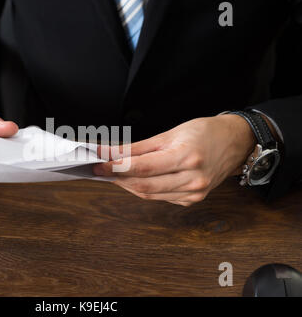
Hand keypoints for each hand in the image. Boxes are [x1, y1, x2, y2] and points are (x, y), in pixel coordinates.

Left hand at [93, 115, 256, 205]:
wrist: (234, 143)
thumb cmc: (204, 133)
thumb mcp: (170, 133)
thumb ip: (138, 147)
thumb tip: (111, 153)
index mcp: (187, 157)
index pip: (142, 167)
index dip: (115, 167)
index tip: (97, 163)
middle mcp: (192, 179)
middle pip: (143, 185)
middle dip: (117, 177)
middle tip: (100, 169)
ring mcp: (194, 193)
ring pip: (148, 194)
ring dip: (127, 184)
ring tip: (113, 173)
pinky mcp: (192, 200)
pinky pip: (159, 197)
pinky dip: (143, 189)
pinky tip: (135, 179)